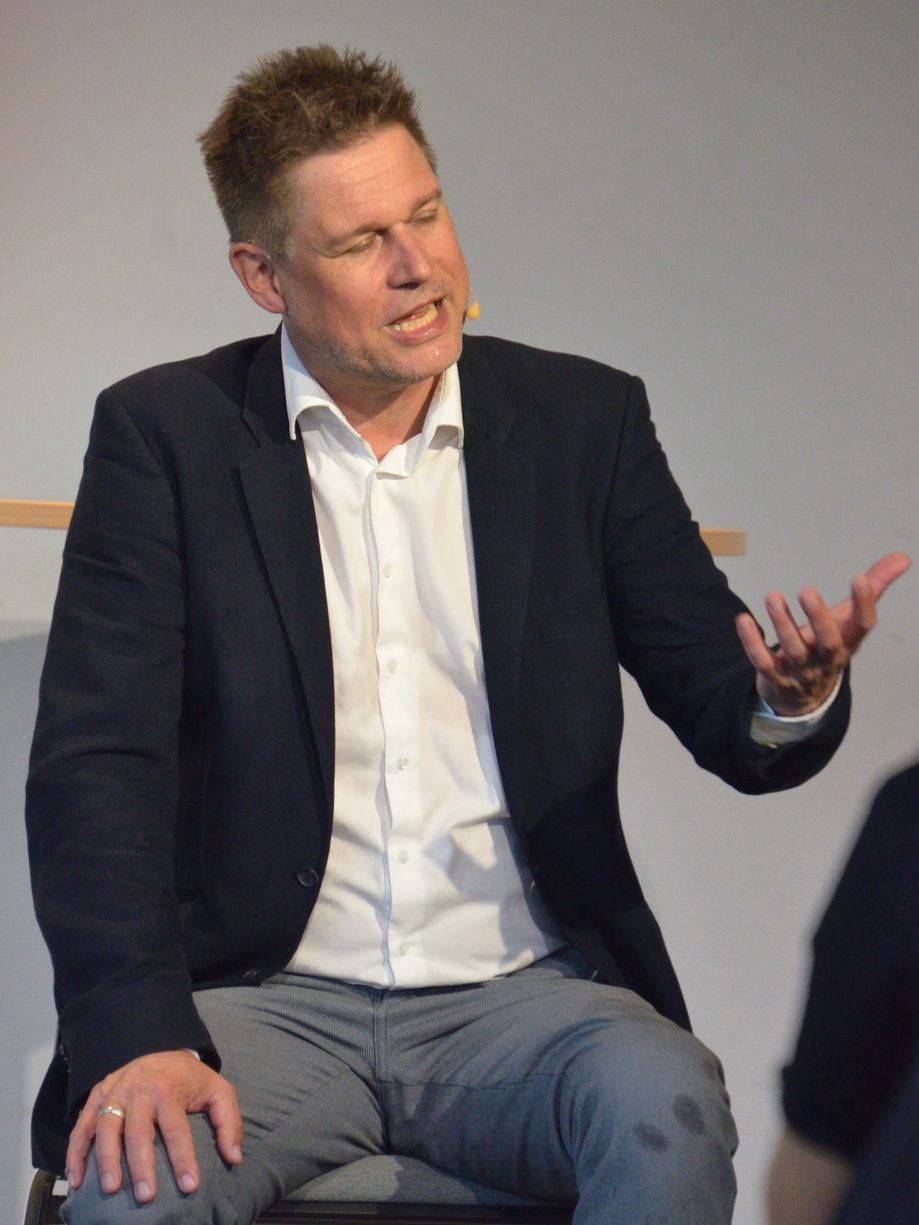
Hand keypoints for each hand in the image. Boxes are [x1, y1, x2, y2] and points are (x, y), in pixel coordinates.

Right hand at [66, 1050, 242, 1202]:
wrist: (160, 1050)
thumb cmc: (189, 1079)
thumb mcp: (218, 1090)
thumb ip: (230, 1121)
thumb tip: (234, 1158)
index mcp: (170, 1089)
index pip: (177, 1129)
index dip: (183, 1159)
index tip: (189, 1186)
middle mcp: (139, 1090)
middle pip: (138, 1132)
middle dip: (142, 1166)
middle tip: (147, 1196)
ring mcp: (114, 1093)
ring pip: (106, 1128)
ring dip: (106, 1160)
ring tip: (111, 1188)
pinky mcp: (96, 1097)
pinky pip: (81, 1126)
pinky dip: (75, 1153)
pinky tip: (77, 1180)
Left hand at [735, 552, 910, 716]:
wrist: (803, 696)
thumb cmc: (827, 644)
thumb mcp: (848, 619)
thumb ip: (873, 587)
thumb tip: (903, 557)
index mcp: (849, 642)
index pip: (863, 626)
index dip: (864, 604)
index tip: (859, 578)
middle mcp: (828, 660)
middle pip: (828, 643)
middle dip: (819, 618)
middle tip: (807, 590)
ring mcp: (802, 672)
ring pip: (793, 650)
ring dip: (782, 623)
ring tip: (772, 595)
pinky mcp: (775, 680)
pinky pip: (763, 663)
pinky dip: (752, 643)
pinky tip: (742, 619)